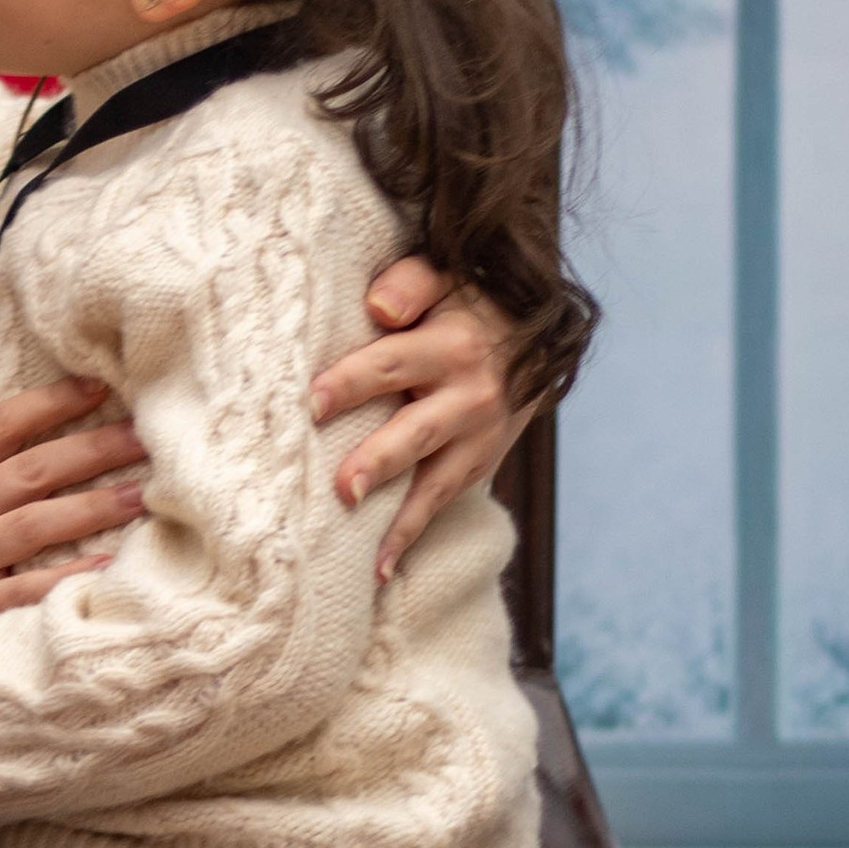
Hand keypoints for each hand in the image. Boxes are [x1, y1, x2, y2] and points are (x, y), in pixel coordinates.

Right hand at [0, 378, 145, 671]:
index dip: (50, 403)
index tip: (100, 387)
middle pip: (28, 471)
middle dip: (91, 450)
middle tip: (144, 439)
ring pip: (33, 524)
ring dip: (93, 507)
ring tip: (140, 496)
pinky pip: (27, 587)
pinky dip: (68, 575)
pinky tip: (107, 565)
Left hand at [312, 259, 531, 583]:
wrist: (535, 340)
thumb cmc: (464, 303)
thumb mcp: (444, 278)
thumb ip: (410, 284)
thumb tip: (379, 307)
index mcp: (453, 345)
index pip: (393, 364)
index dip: (352, 383)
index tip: (312, 403)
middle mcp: (471, 397)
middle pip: (416, 433)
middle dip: (379, 462)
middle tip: (343, 489)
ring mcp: (479, 439)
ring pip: (434, 483)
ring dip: (399, 518)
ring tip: (367, 553)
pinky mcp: (478, 467)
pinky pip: (441, 504)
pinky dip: (412, 536)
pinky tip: (380, 569)